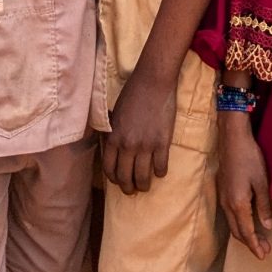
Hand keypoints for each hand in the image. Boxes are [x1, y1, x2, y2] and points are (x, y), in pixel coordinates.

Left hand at [99, 65, 175, 193]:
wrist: (153, 82)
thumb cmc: (133, 94)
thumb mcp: (114, 114)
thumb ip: (112, 133)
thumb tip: (110, 146)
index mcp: (113, 138)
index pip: (109, 168)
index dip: (113, 179)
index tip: (119, 181)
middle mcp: (127, 145)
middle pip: (125, 177)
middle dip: (128, 188)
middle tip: (132, 190)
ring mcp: (145, 146)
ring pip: (143, 177)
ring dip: (144, 185)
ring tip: (146, 186)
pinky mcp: (162, 143)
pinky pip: (161, 167)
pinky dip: (161, 172)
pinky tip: (160, 171)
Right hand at [217, 116, 271, 258]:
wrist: (232, 139)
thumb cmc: (249, 158)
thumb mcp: (262, 182)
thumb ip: (264, 206)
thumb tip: (267, 227)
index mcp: (238, 204)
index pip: (246, 232)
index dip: (255, 246)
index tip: (264, 255)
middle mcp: (227, 204)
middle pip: (237, 232)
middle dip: (250, 243)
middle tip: (265, 250)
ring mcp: (222, 197)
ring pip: (232, 224)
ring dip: (244, 234)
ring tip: (258, 239)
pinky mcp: (222, 190)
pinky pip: (229, 215)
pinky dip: (238, 224)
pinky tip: (247, 221)